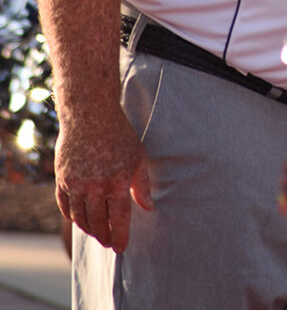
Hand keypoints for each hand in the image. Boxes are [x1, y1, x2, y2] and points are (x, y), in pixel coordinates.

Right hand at [54, 106, 153, 252]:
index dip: (120, 237)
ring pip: (80, 218)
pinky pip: (65, 206)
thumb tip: (149, 207)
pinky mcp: (62, 178)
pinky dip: (72, 216)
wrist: (90, 113)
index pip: (119, 219)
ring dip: (88, 229)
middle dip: (104, 236)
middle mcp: (95, 186)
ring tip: (96, 232)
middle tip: (109, 242)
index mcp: (117, 181)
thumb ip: (142, 185)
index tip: (121, 248)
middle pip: (98, 223)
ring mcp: (76, 183)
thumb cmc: (119, 134)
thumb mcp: (137, 156)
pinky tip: (80, 218)